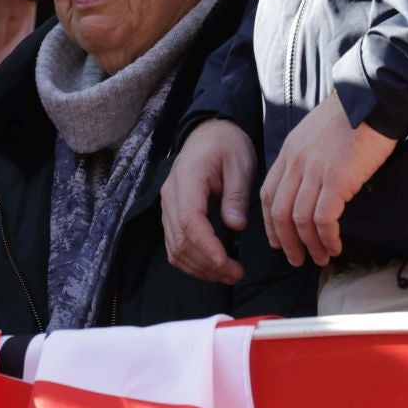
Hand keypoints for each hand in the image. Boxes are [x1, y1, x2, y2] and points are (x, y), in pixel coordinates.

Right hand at [161, 119, 255, 284]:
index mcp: (187, 179)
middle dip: (207, 263)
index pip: (190, 221)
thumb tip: (236, 226)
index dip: (206, 246)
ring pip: (175, 248)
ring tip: (228, 275)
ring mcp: (168, 206)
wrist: (209, 133)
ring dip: (200, 267)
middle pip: (180, 240)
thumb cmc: (227, 145)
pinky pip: (175, 245)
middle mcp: (170, 196)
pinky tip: (213, 267)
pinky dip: (192, 261)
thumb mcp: (239, 164)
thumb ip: (236, 195)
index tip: (226, 263)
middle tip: (237, 274)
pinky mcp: (172, 214)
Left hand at [260, 94, 395, 267]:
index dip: (270, 223)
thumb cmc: (352, 115)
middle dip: (286, 242)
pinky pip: (323, 218)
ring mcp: (315, 170)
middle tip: (297, 259)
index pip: (268, 193)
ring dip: (309, 245)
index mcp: (289, 151)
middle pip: (279, 212)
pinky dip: (327, 237)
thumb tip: (309, 185)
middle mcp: (296, 162)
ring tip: (321, 258)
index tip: (278, 241)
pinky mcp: (337, 179)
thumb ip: (307, 157)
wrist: (373, 99)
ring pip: (300, 219)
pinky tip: (335, 245)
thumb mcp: (316, 132)